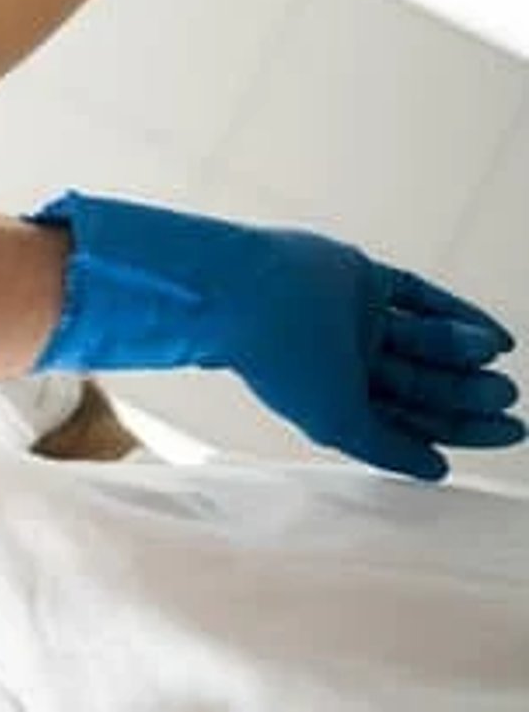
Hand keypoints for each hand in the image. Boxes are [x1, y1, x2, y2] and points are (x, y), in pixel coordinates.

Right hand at [33, 193, 522, 480]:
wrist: (247, 295)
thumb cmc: (279, 362)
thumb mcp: (339, 422)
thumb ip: (388, 448)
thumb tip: (437, 470)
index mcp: (338, 395)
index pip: (410, 415)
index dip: (460, 427)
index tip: (507, 431)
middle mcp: (349, 358)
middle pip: (424, 378)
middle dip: (467, 391)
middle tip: (506, 398)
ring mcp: (358, 317)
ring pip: (426, 339)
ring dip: (465, 353)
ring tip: (496, 365)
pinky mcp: (363, 279)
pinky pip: (421, 297)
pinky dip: (457, 314)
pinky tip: (492, 334)